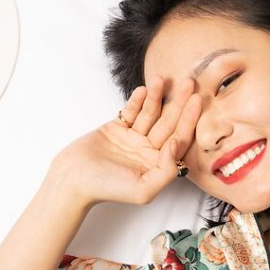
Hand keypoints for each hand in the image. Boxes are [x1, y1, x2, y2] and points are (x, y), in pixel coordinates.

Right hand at [50, 75, 202, 208]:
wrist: (71, 180)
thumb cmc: (106, 189)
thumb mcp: (143, 190)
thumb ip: (165, 172)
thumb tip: (176, 146)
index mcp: (158, 164)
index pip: (179, 139)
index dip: (190, 120)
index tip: (197, 101)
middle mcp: (149, 150)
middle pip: (169, 122)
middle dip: (179, 103)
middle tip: (190, 83)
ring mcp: (133, 137)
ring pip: (150, 113)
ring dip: (157, 96)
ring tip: (161, 79)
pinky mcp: (116, 128)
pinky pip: (130, 111)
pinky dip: (137, 100)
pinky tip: (144, 89)